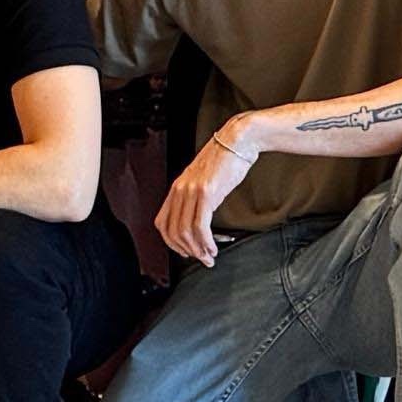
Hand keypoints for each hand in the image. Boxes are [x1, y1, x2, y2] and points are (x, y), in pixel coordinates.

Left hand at [157, 122, 259, 266]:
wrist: (238, 141)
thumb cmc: (225, 159)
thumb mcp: (204, 179)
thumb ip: (196, 197)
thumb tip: (198, 220)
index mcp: (177, 187)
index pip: (162, 223)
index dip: (171, 243)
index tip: (185, 251)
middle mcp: (180, 190)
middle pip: (172, 231)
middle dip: (186, 251)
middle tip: (200, 259)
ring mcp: (192, 191)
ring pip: (185, 232)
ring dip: (197, 250)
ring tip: (209, 257)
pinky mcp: (207, 193)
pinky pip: (200, 226)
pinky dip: (205, 242)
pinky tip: (212, 248)